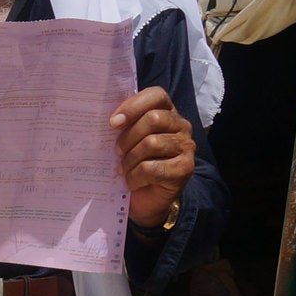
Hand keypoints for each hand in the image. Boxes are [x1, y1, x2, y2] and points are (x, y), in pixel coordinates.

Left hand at [110, 87, 194, 228]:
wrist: (146, 200)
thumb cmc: (133, 165)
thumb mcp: (126, 141)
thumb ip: (123, 126)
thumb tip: (108, 119)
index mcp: (167, 113)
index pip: (156, 95)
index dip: (133, 106)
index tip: (113, 123)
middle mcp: (181, 126)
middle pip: (153, 119)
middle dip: (128, 137)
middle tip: (117, 153)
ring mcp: (186, 147)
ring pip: (152, 143)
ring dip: (130, 160)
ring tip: (124, 170)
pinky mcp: (185, 168)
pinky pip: (152, 167)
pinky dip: (135, 177)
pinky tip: (133, 182)